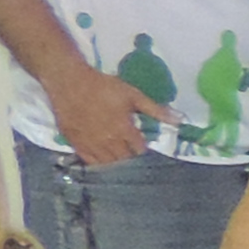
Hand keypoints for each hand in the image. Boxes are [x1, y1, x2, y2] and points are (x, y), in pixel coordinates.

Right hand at [47, 62, 170, 167]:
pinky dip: (98, 164)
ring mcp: (91, 146)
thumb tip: (179, 120)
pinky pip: (89, 162)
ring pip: (107, 165)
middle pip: (124, 161)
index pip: (139, 150)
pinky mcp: (76, 145)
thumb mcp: (132, 95)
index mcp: (124, 130)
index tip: (143, 146)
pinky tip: (102, 162)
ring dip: (115, 164)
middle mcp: (109, 142)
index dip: (143, 150)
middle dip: (130, 159)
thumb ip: (155, 110)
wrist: (69, 83)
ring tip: (119, 159)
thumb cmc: (103, 87)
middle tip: (131, 154)